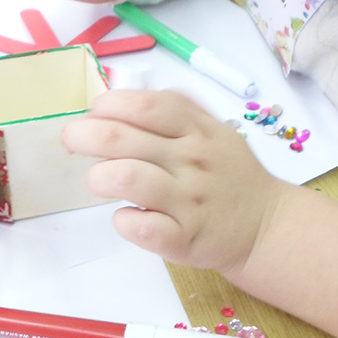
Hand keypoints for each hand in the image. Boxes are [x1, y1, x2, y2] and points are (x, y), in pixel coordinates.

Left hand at [61, 89, 284, 273]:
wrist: (264, 226)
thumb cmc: (229, 175)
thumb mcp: (214, 130)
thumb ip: (175, 110)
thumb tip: (120, 98)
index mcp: (196, 129)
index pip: (143, 105)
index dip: (108, 105)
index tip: (95, 113)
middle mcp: (190, 160)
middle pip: (120, 138)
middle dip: (83, 135)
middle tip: (73, 142)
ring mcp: (187, 200)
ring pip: (124, 177)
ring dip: (98, 177)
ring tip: (100, 181)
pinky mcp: (183, 238)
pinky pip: (139, 226)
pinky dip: (122, 220)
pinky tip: (126, 216)